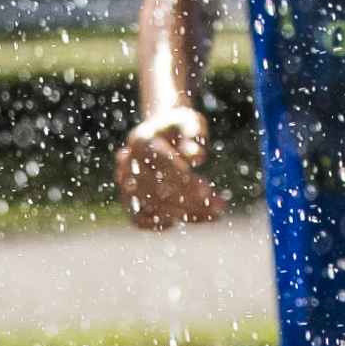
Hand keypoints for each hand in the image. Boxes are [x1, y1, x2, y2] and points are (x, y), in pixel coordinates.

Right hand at [117, 107, 225, 227]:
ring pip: (152, 207)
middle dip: (191, 201)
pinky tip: (191, 218)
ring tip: (214, 214)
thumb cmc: (180, 129)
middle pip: (157, 189)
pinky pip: (141, 219)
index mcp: (141, 140)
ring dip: (184, 214)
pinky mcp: (128, 202)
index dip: (185, 179)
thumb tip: (197, 156)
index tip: (207, 190)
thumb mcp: (190, 122)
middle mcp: (127, 164)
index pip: (163, 165)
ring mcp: (125, 184)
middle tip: (219, 207)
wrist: (160, 137)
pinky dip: (165, 223)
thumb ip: (194, 134)